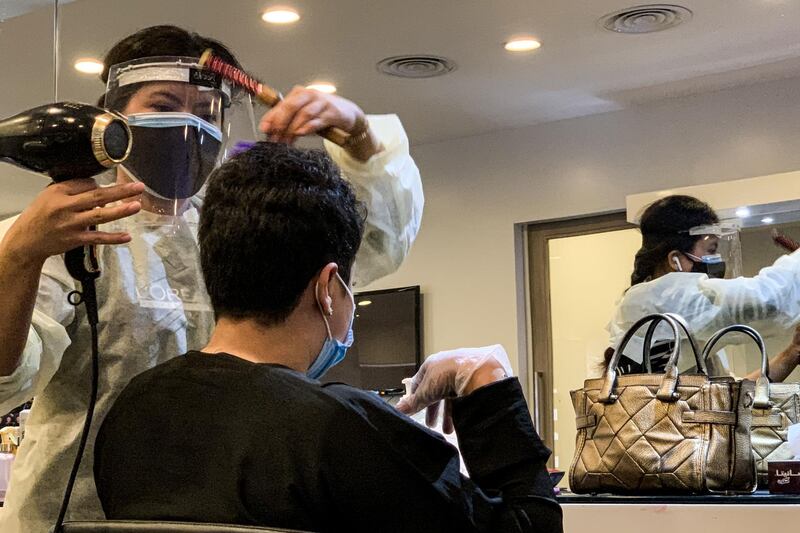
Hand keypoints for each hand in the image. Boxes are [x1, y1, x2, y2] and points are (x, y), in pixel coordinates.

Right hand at [3, 179, 143, 263]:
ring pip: (100, 216)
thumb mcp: (50, 195)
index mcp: (58, 192)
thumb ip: (72, 188)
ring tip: (137, 205)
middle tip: (138, 186)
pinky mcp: (76, 240)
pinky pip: (97, 238)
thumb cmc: (40, 215)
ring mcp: (71, 225)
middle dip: (120, 191)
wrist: (27, 241)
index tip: (111, 183)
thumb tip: (97, 184)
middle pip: (97, 196)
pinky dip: (113, 238)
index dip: (100, 183)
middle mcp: (65, 207)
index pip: (85, 183)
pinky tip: (127, 236)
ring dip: (120, 211)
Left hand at [259, 86, 365, 144]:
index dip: (271, 118)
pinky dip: (308, 127)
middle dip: (281, 123)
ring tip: (287, 139)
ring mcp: (321, 102)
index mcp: (298, 94)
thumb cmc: (322, 114)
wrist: (347, 114)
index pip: (281, 105)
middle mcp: (309, 95)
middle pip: (291, 107)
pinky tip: (301, 133)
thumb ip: (287, 121)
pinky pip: (318, 120)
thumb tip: (269, 132)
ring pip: (303, 114)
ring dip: (293, 128)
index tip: (264, 129)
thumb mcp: (302, 116)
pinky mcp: (332, 112)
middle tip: (275, 137)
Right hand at [396, 344, 511, 433]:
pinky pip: (465, 396)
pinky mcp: (475, 379)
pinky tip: (460, 421)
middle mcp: (447, 366)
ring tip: (448, 429)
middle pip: (436, 391)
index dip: (416, 398)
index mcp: (432, 364)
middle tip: (432, 424)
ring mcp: (462, 372)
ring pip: (452, 395)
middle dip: (434, 410)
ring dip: (448, 414)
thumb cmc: (449, 375)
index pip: (420, 382)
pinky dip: (461, 409)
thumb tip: (398, 410)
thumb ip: (413, 402)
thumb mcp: (426, 391)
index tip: (414, 410)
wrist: (478, 371)